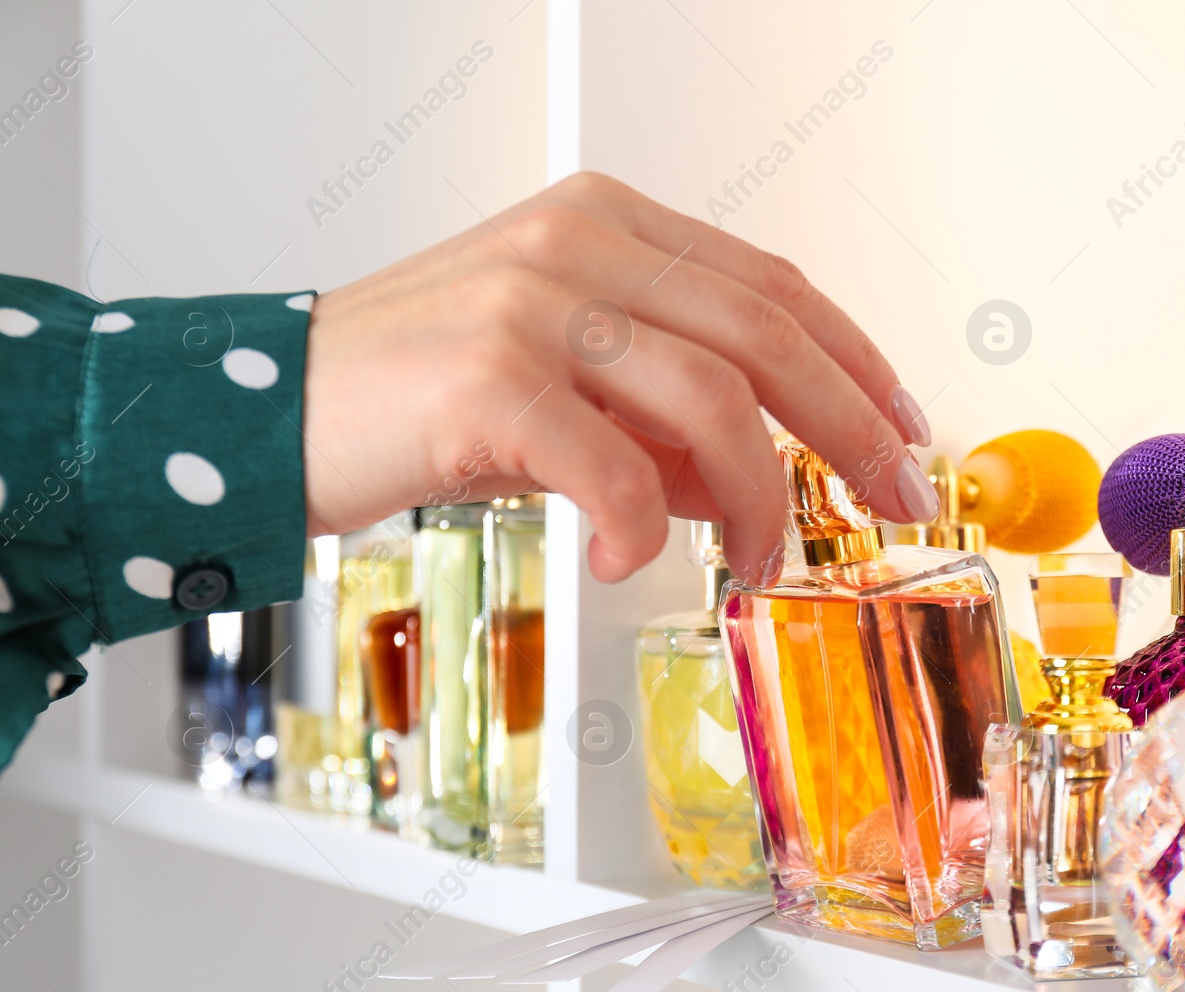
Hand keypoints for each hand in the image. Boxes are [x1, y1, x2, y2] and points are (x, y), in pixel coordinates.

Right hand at [302, 171, 936, 583]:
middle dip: (848, 427)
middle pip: (766, 333)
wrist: (266, 412)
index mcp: (606, 224)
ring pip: (712, 399)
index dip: (856, 360)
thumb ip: (662, 421)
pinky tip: (633, 558)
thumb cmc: (412, 396)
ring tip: (752, 558)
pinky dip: (644, 524)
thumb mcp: (561, 390)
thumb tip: (751, 483)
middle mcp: (578, 244)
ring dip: (757, 497)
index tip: (902, 426)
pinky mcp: (489, 373)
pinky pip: (614, 464)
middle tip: (889, 495)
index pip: (772, 284)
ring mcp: (534, 300)